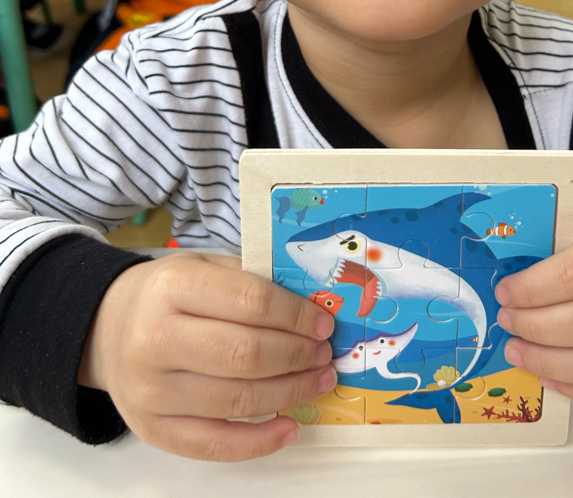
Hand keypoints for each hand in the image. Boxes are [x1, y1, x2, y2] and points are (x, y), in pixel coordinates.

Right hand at [79, 252, 336, 460]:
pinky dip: (259, 441)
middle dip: (297, 356)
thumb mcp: (203, 268)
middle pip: (245, 354)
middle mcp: (155, 339)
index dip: (294, 316)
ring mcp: (150, 390)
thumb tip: (311, 311)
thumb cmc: (167, 295)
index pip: (250, 302)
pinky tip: (289, 426)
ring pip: (236, 400)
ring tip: (317, 380)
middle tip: (324, 354)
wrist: (107, 328)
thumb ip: (250, 283)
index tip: (322, 324)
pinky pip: (213, 445)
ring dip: (290, 393)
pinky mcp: (151, 429)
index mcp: (172, 287)